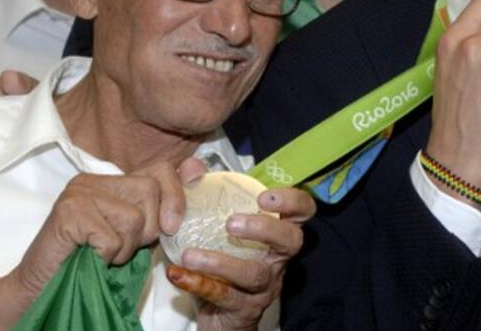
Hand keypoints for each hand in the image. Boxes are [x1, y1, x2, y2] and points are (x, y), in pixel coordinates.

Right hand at [6, 158, 196, 311]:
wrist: (42, 286)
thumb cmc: (92, 262)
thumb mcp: (137, 232)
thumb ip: (162, 204)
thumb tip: (196, 169)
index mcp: (112, 179)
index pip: (161, 169)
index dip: (176, 195)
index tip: (172, 225)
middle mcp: (93, 179)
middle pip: (151, 191)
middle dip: (149, 229)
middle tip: (124, 246)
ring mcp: (79, 192)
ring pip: (134, 217)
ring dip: (127, 247)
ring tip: (105, 254)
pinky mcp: (68, 213)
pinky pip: (113, 238)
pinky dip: (108, 256)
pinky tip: (91, 258)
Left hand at [167, 185, 314, 330]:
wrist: (219, 313)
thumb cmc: (222, 259)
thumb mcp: (216, 226)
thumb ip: (204, 193)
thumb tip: (192, 167)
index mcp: (276, 233)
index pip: (302, 211)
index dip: (292, 201)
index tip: (264, 196)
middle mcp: (277, 258)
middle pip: (291, 241)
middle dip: (265, 228)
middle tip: (231, 223)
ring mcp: (264, 285)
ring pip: (254, 274)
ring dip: (222, 262)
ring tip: (190, 255)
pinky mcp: (243, 308)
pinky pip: (224, 296)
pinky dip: (199, 284)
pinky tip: (178, 274)